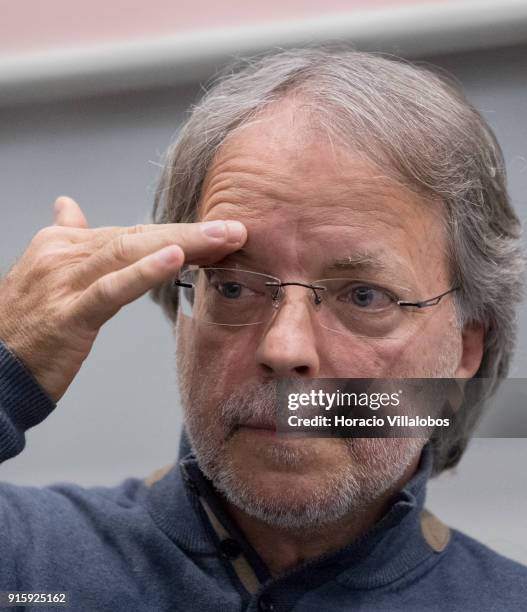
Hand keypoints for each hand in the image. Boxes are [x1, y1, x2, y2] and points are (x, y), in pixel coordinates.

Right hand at [0, 196, 246, 402]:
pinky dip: (143, 272)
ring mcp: (64, 282)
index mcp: (63, 244)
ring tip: (223, 237)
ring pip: (130, 253)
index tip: (217, 233)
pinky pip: (110, 288)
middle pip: (138, 236)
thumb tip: (68, 205)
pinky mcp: (68, 314)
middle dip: (192, 232)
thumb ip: (65, 237)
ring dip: (182, 242)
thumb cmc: (25, 323)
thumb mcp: (45, 271)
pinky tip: (175, 259)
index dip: (177, 232)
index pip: (131, 232)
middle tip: (236, 228)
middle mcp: (64, 254)